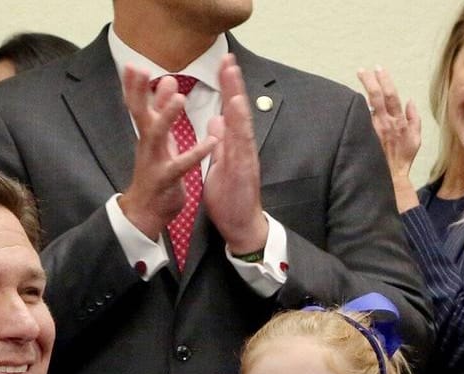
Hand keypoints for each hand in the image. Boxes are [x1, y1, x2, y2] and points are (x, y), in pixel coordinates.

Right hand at [117, 64, 219, 243]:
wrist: (146, 212)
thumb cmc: (155, 172)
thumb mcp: (158, 140)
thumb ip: (162, 111)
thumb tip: (167, 82)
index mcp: (147, 133)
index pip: (138, 104)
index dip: (134, 84)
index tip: (133, 64)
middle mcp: (147, 144)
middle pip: (139, 114)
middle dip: (138, 92)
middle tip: (138, 70)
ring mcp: (154, 161)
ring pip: (157, 136)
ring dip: (167, 117)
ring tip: (179, 99)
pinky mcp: (166, 179)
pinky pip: (181, 165)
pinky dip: (195, 153)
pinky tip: (210, 143)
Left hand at [202, 54, 267, 254]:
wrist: (241, 226)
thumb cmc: (230, 197)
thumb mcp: (220, 164)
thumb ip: (220, 142)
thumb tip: (218, 119)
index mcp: (234, 145)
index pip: (230, 111)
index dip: (226, 87)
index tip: (222, 63)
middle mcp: (242, 147)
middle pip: (239, 111)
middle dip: (233, 84)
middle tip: (228, 58)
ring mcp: (246, 158)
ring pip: (243, 125)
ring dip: (238, 99)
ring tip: (233, 77)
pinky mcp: (246, 172)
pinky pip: (242, 147)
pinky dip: (240, 128)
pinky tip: (236, 112)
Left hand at [358, 66, 422, 206]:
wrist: (391, 176)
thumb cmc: (403, 158)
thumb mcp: (416, 139)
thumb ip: (414, 118)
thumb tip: (409, 101)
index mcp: (398, 120)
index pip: (390, 95)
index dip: (384, 80)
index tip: (378, 68)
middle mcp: (385, 122)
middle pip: (376, 96)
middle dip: (370, 81)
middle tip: (362, 70)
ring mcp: (374, 129)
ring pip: (366, 105)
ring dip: (363, 90)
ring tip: (358, 76)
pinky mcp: (366, 135)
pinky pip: (361, 118)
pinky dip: (356, 107)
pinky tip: (350, 99)